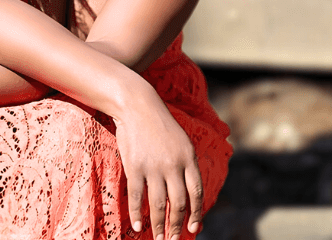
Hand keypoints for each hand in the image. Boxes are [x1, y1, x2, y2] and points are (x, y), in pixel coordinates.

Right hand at [114, 89, 204, 239]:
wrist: (137, 105)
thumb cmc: (160, 125)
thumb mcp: (182, 141)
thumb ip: (187, 164)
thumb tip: (190, 192)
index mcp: (189, 158)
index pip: (196, 193)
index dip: (196, 214)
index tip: (193, 229)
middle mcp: (173, 165)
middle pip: (179, 203)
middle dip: (176, 226)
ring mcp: (153, 167)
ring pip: (159, 204)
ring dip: (159, 226)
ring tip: (157, 238)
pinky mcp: (134, 167)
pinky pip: (137, 197)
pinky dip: (137, 215)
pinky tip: (138, 227)